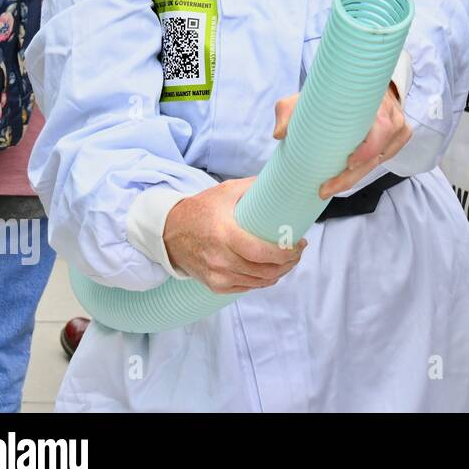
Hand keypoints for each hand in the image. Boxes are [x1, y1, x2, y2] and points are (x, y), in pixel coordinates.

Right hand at [163, 176, 306, 293]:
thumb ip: (253, 186)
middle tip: (298, 252)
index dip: (286, 252)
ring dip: (279, 273)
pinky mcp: (214, 285)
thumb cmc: (200, 210)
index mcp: (224, 234)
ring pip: (258, 282)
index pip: (261, 252)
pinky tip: (270, 272)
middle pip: (264, 270)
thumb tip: (281, 179)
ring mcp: (216, 275)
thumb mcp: (226, 191)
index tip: (300, 244)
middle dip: (288, 263)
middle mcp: (220, 259)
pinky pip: (245, 288)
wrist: (168, 232)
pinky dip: (261, 282)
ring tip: (288, 261)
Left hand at [272, 83, 408, 199]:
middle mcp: (392, 115)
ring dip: (357, 175)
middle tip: (326, 189)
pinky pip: (386, 158)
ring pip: (381, 159)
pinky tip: (349, 175)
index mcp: (375, 101)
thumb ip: (289, 109)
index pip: (382, 128)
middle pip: (378, 153)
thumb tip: (280, 133)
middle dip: (353, 175)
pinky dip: (367, 169)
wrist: (364, 83)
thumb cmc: (338, 90)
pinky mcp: (399, 137)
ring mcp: (398, 127)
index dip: (369, 148)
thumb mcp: (310, 94)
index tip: (348, 162)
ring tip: (332, 186)